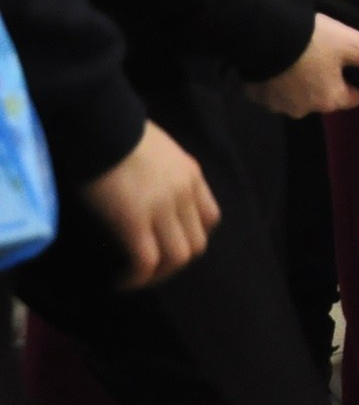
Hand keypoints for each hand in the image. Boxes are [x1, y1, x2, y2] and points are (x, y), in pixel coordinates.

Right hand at [80, 120, 220, 288]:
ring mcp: (163, 208)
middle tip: (149, 268)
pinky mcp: (135, 221)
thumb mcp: (159, 150)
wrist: (102, 124)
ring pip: (177, 257)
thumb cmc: (121, 131)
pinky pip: (146, 261)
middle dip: (175, 262)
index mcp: (192, 175)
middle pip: (197, 243)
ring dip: (158, 275)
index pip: (210, 218)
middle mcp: (185, 193)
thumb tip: (149, 189)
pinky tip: (121, 280)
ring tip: (135, 279)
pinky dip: (136, 278)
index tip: (169, 243)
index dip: (192, 236)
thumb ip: (164, 172)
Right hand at [247, 14, 358, 116]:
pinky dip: (278, 78)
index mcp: (332, 100)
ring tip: (299, 54)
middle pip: (325, 96)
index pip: (354, 96)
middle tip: (322, 51)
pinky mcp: (256, 96)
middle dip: (327, 79)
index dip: (355, 77)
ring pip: (298, 94)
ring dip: (301, 80)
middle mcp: (305, 110)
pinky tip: (278, 60)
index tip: (348, 58)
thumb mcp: (356, 46)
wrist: (262, 33)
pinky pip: (273, 90)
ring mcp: (278, 106)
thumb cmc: (316, 39)